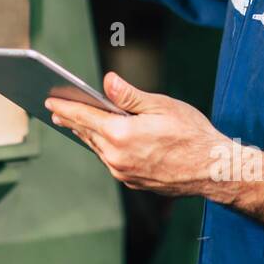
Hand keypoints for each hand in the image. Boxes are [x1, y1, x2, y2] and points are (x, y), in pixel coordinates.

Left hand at [46, 71, 231, 196]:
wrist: (213, 170)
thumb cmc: (192, 134)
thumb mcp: (161, 105)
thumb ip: (129, 96)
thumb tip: (107, 82)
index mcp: (121, 135)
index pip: (84, 117)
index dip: (65, 107)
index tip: (49, 102)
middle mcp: (117, 157)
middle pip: (88, 134)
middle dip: (72, 120)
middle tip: (57, 109)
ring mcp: (123, 173)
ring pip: (98, 149)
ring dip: (88, 134)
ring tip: (76, 121)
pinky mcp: (132, 181)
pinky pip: (111, 161)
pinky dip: (104, 147)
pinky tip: (104, 139)